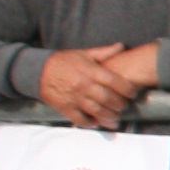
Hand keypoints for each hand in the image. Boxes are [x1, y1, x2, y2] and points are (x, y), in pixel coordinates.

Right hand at [34, 42, 153, 128]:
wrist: (36, 70)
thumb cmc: (62, 61)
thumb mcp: (83, 53)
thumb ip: (103, 52)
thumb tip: (121, 46)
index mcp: (90, 71)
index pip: (114, 81)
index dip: (126, 89)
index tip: (132, 93)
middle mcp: (83, 85)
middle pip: (108, 98)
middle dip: (120, 105)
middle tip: (124, 107)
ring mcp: (74, 97)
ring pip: (96, 111)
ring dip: (108, 117)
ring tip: (115, 119)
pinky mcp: (64, 107)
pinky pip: (80, 119)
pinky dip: (89, 123)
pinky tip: (96, 123)